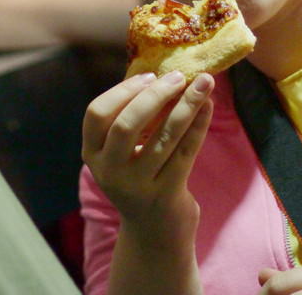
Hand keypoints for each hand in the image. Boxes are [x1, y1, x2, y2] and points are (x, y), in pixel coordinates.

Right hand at [82, 71, 213, 234]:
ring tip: (205, 81)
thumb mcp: (122, 152)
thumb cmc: (140, 176)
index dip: (123, 90)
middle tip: (178, 76)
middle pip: (126, 124)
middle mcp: (110, 171)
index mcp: (93, 154)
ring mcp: (137, 186)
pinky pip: (186, 151)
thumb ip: (132, 116)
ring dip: (187, 104)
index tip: (149, 76)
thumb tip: (162, 71)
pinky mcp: (166, 194)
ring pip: (164, 137)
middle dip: (155, 95)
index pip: (97, 114)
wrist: (155, 230)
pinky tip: (208, 105)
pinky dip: (199, 124)